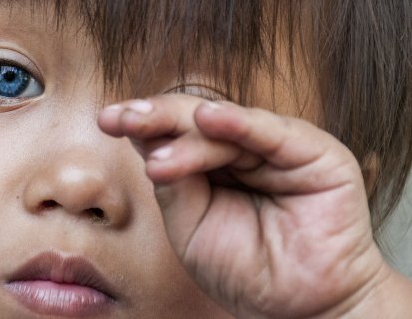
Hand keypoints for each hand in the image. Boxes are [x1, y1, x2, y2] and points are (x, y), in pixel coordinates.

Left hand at [98, 95, 390, 317]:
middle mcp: (241, 149)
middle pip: (192, 122)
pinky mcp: (313, 151)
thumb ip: (174, 184)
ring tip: (154, 148)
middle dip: (155, 119)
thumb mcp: (190, 227)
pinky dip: (239, 124)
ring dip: (185, 134)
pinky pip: (270, 132)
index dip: (141, 127)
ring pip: (222, 127)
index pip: (171, 135)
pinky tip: (208, 119)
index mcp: (211, 165)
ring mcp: (275, 147)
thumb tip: (147, 140)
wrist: (300, 308)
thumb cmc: (245, 269)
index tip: (106, 120)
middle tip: (120, 119)